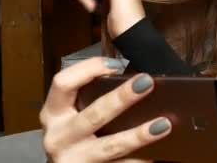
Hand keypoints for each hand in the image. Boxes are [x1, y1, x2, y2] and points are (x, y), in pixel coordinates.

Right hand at [40, 57, 170, 162]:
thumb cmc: (76, 136)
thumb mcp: (76, 114)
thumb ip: (96, 96)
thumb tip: (139, 80)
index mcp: (54, 113)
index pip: (63, 83)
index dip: (88, 69)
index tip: (115, 64)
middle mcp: (58, 137)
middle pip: (94, 114)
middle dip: (122, 98)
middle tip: (147, 83)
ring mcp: (73, 160)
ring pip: (110, 146)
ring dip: (138, 134)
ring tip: (163, 124)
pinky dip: (139, 159)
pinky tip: (155, 153)